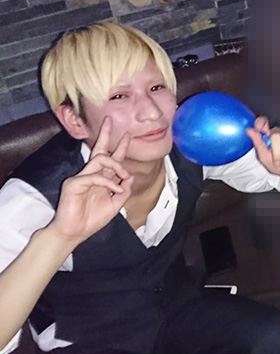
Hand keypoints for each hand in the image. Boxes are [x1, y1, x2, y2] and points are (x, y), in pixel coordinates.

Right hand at [49, 117, 132, 244]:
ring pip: (100, 159)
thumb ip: (124, 191)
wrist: (74, 233)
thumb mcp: (115, 205)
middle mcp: (91, 174)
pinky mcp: (74, 183)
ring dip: (117, 164)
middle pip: (100, 150)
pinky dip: (109, 183)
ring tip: (125, 174)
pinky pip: (95, 177)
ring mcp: (82, 177)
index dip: (119, 147)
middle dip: (106, 135)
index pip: (111, 158)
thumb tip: (130, 177)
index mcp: (101, 179)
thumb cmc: (92, 220)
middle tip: (110, 120)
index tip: (127, 135)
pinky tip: (116, 190)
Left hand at [247, 116, 279, 177]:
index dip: (261, 122)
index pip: (263, 122)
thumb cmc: (277, 164)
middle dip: (277, 153)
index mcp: (268, 135)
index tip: (258, 128)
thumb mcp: (264, 157)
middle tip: (277, 164)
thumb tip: (249, 130)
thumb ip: (258, 143)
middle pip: (276, 135)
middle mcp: (279, 132)